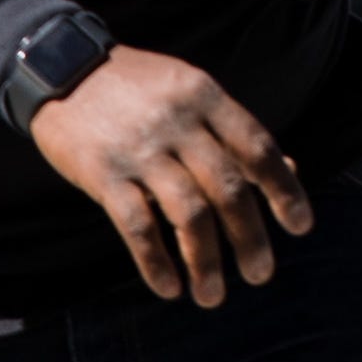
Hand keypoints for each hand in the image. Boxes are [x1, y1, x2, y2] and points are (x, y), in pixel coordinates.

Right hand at [29, 47, 311, 305]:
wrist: (61, 65)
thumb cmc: (138, 86)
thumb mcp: (192, 91)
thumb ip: (234, 131)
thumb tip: (290, 170)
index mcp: (205, 97)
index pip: (258, 148)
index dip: (284, 190)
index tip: (301, 226)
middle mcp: (178, 122)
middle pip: (228, 188)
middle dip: (249, 237)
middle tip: (261, 275)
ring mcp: (139, 149)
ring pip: (187, 214)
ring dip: (206, 261)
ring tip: (213, 296)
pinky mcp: (102, 173)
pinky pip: (136, 225)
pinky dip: (155, 262)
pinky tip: (169, 288)